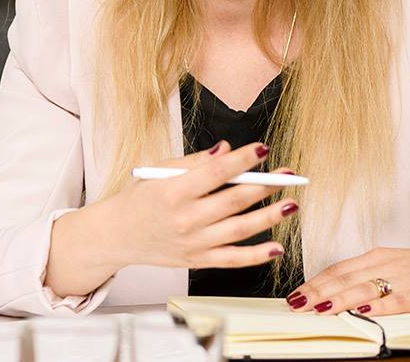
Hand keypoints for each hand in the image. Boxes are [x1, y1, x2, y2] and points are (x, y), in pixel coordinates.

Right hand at [108, 140, 300, 269]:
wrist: (118, 235)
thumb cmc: (139, 200)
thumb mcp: (159, 172)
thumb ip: (194, 162)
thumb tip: (226, 150)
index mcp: (173, 191)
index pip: (215, 172)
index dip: (242, 160)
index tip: (262, 148)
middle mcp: (185, 219)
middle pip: (233, 201)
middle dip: (265, 186)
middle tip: (287, 175)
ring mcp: (193, 242)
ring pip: (240, 230)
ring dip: (270, 217)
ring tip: (290, 204)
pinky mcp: (197, 260)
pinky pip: (233, 259)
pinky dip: (257, 256)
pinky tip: (277, 247)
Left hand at [285, 247, 409, 316]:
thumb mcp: (395, 265)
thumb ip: (369, 275)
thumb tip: (340, 289)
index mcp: (377, 256)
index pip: (338, 269)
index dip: (315, 281)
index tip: (297, 293)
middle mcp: (385, 265)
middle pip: (344, 278)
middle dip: (317, 291)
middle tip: (297, 303)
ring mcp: (402, 279)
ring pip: (362, 288)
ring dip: (337, 299)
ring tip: (318, 308)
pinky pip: (394, 300)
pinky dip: (376, 306)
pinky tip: (361, 311)